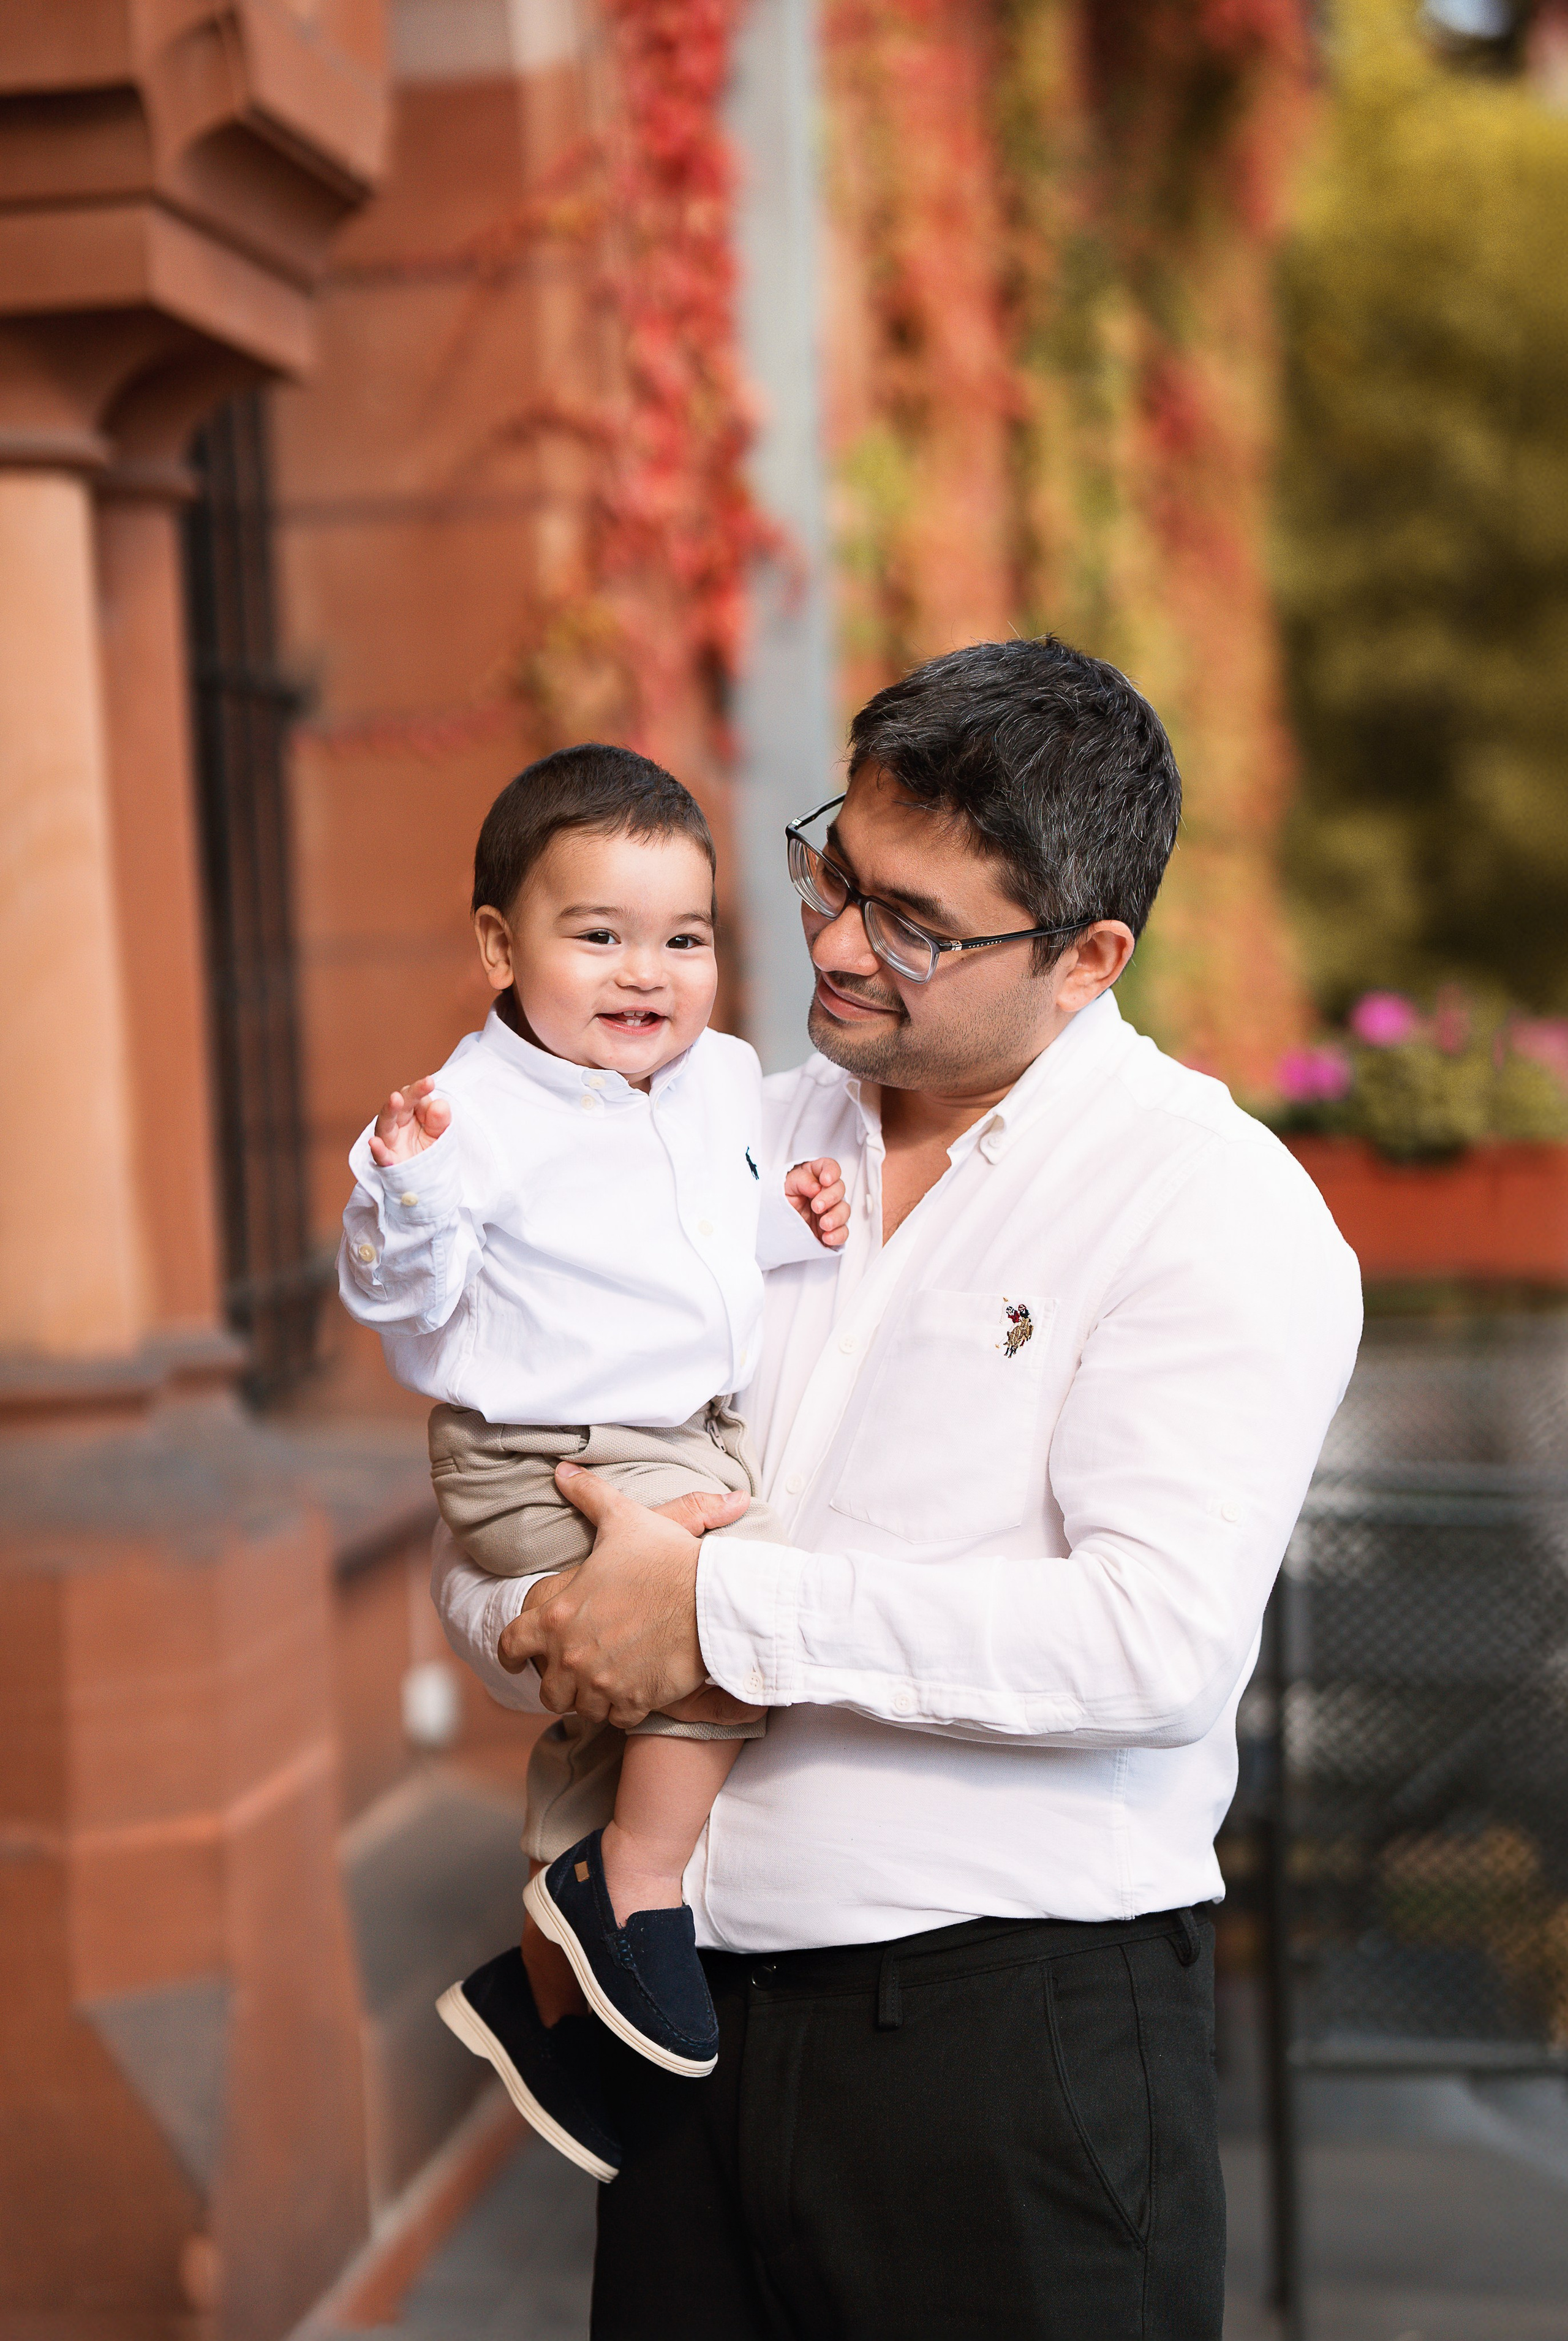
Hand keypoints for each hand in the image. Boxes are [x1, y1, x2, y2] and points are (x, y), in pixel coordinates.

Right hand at [369, 1074, 450, 1166]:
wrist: (425, 1181)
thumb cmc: (428, 1151)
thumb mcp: (439, 1134)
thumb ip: (440, 1120)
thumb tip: (439, 1104)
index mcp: (408, 1115)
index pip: (412, 1097)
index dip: (420, 1090)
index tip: (430, 1082)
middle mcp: (396, 1125)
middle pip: (400, 1106)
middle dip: (410, 1094)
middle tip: (425, 1084)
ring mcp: (390, 1142)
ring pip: (386, 1124)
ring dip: (390, 1111)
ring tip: (395, 1098)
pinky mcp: (388, 1162)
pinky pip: (381, 1156)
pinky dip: (377, 1149)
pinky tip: (374, 1142)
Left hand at [495, 1474, 749, 1725]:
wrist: (710, 1600)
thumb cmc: (665, 1559)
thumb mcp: (623, 1520)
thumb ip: (588, 1496)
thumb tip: (562, 1471)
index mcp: (557, 1613)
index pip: (513, 1642)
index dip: (513, 1650)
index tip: (517, 1656)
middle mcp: (570, 1654)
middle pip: (545, 1686)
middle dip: (555, 1680)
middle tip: (570, 1672)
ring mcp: (600, 1682)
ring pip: (578, 1708)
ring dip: (587, 1698)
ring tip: (602, 1685)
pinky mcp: (632, 1701)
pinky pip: (616, 1718)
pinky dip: (621, 1709)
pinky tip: (633, 1694)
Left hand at [785, 1155, 849, 1248]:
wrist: (775, 1222)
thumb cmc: (781, 1199)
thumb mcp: (784, 1185)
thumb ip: (800, 1181)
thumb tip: (816, 1187)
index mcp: (815, 1176)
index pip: (829, 1167)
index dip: (831, 1172)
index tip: (825, 1180)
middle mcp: (826, 1191)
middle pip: (839, 1189)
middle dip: (830, 1197)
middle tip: (817, 1206)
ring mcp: (831, 1210)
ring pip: (844, 1210)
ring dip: (836, 1217)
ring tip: (824, 1224)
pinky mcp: (832, 1229)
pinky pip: (842, 1232)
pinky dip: (837, 1235)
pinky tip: (827, 1237)